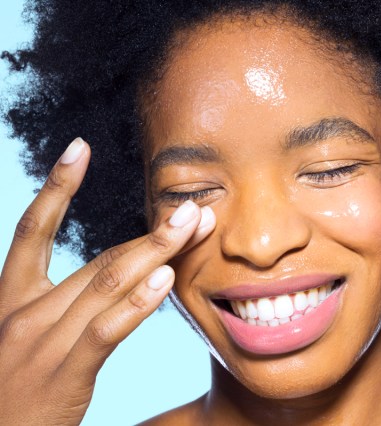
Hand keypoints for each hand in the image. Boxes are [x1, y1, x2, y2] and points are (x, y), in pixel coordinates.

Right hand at [0, 138, 215, 424]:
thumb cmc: (18, 390)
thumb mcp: (31, 336)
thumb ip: (68, 303)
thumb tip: (121, 273)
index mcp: (12, 298)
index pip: (32, 229)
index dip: (56, 186)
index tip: (78, 148)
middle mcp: (26, 312)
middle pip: (99, 257)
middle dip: (151, 230)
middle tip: (192, 205)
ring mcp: (43, 342)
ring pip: (108, 282)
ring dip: (157, 250)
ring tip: (193, 225)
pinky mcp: (64, 373)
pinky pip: (106, 329)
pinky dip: (138, 301)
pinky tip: (166, 278)